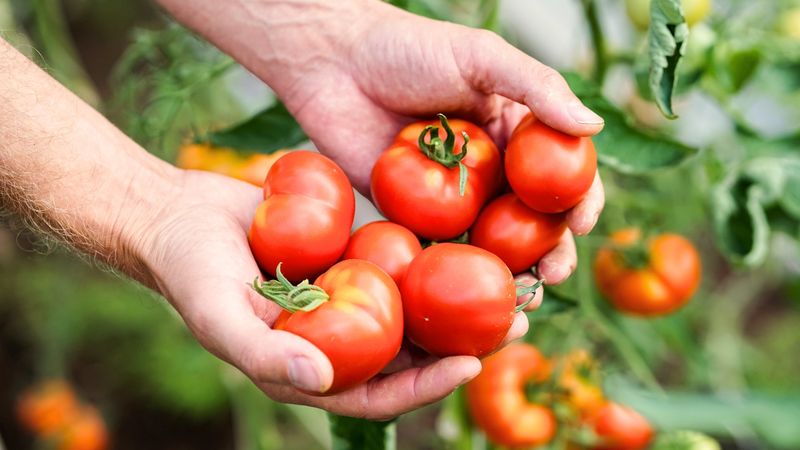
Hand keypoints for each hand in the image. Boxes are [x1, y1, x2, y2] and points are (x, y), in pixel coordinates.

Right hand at [143, 170, 530, 418]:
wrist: (177, 215)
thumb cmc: (188, 273)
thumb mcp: (218, 317)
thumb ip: (265, 355)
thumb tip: (320, 381)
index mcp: (309, 367)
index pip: (376, 392)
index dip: (423, 387)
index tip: (469, 366)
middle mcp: (334, 336)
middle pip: (406, 351)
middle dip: (459, 343)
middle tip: (514, 323)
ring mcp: (342, 295)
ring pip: (409, 304)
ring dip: (455, 299)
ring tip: (508, 282)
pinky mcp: (346, 255)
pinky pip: (393, 258)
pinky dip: (426, 255)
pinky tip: (465, 237)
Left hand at [274, 3, 604, 284]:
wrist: (333, 64)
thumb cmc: (409, 49)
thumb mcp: (481, 56)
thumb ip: (537, 88)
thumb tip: (594, 125)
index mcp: (514, 133)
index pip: (560, 172)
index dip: (579, 200)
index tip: (581, 224)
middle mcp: (489, 170)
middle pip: (530, 219)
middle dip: (549, 251)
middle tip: (551, 276)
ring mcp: (451, 196)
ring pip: (490, 243)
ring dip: (510, 272)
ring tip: (520, 296)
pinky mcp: (412, 216)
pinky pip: (439, 249)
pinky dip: (457, 274)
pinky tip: (468, 292)